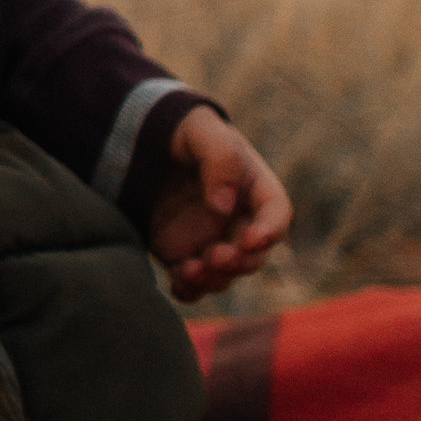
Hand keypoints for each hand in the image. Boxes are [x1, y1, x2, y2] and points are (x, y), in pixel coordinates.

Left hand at [150, 104, 291, 300]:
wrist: (143, 143)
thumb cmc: (183, 132)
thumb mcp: (201, 130)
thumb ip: (219, 159)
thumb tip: (223, 205)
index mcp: (253, 188)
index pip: (276, 214)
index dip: (271, 231)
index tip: (253, 240)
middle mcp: (237, 221)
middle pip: (254, 255)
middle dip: (240, 262)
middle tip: (217, 256)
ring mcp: (211, 241)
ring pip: (225, 275)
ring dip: (214, 280)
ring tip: (189, 270)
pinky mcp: (182, 255)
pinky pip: (193, 284)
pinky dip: (190, 290)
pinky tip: (178, 281)